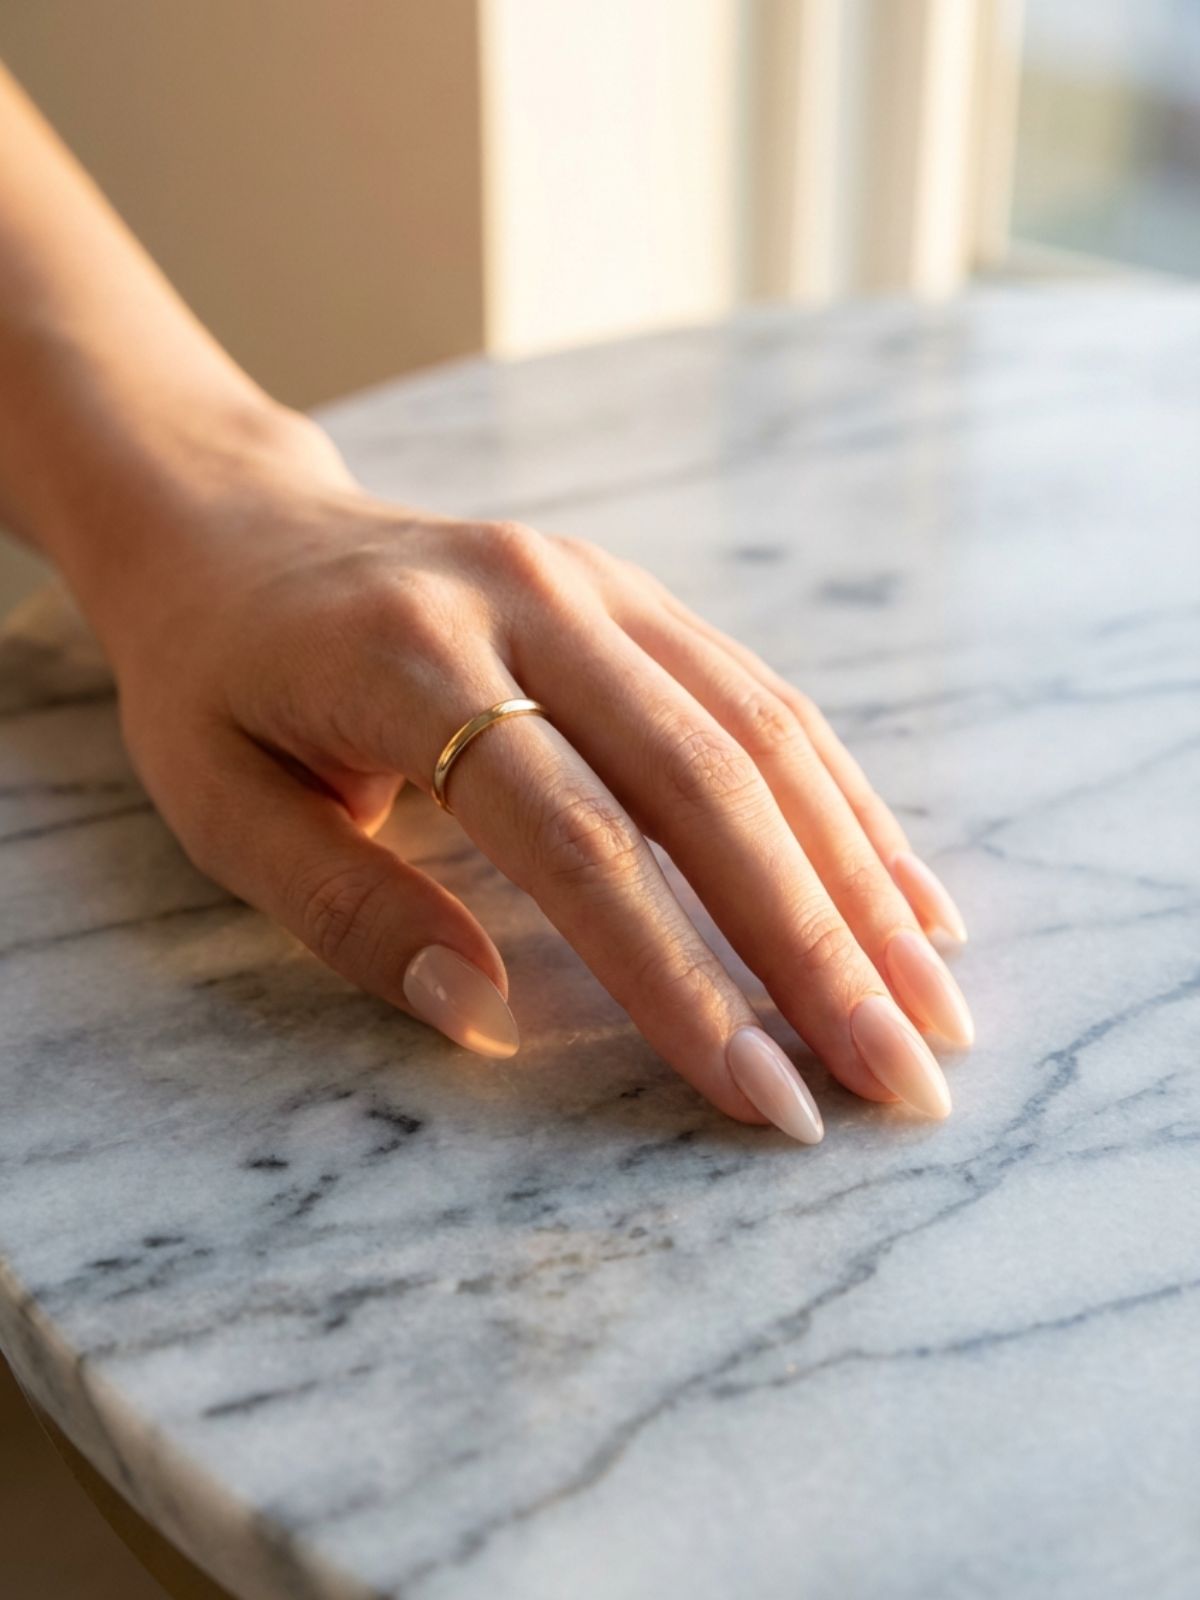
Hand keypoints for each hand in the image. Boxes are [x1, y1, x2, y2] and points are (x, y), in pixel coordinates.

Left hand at [94, 411, 972, 1143]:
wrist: (233, 529)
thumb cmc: (213, 687)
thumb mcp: (221, 806)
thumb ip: (347, 907)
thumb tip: (480, 1012)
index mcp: (412, 664)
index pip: (580, 845)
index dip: (682, 978)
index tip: (765, 1097)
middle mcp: (530, 603)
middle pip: (708, 786)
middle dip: (817, 945)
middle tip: (900, 1077)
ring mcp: (595, 584)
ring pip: (762, 734)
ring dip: (859, 877)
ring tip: (933, 1000)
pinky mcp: (632, 591)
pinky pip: (761, 693)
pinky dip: (841, 798)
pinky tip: (901, 887)